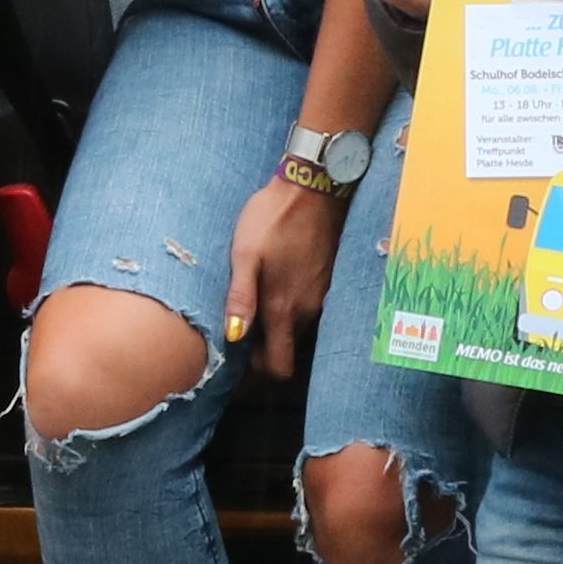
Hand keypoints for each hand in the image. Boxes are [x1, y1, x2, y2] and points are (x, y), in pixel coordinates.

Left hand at [223, 172, 341, 378]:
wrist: (312, 189)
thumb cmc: (272, 218)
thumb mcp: (245, 254)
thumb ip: (241, 298)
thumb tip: (234, 337)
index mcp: (284, 308)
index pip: (280, 367)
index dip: (260, 374)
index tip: (240, 363)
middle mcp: (309, 311)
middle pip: (290, 353)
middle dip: (267, 353)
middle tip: (242, 335)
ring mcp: (322, 298)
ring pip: (300, 333)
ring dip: (280, 331)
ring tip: (255, 311)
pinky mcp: (328, 282)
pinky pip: (310, 312)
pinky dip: (293, 313)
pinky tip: (276, 290)